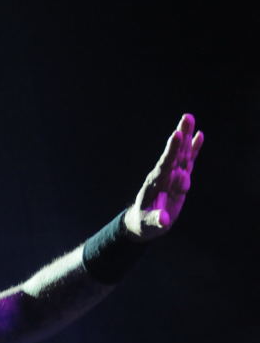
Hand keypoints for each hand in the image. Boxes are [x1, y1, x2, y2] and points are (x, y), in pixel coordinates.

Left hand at [124, 114, 203, 240]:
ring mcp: (172, 176)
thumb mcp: (147, 225)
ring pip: (182, 154)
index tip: (176, 135)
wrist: (143, 223)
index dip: (171, 151)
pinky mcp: (180, 180)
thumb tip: (163, 220)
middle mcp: (164, 176)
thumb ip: (155, 221)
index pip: (164, 164)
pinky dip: (194, 149)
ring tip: (190, 119)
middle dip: (180, 137)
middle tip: (187, 118)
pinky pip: (189, 162)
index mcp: (155, 183)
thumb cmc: (143, 224)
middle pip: (174, 154)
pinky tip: (199, 135)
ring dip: (187, 137)